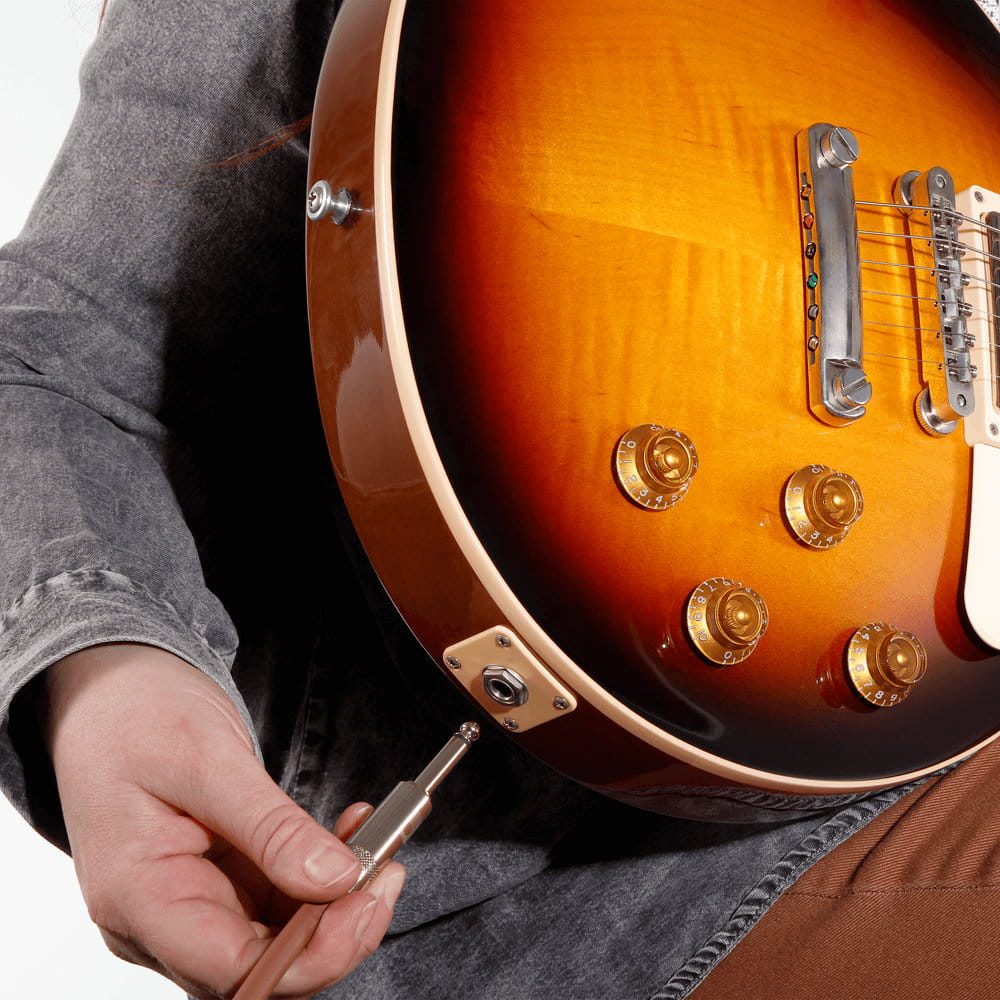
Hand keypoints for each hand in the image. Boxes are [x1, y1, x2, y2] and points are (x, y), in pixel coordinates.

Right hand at [44, 643, 404, 998]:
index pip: (232, 971)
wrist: (109, 690)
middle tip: (385, 872)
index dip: (309, 954)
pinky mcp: (214, 883)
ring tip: (376, 844)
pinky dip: (319, 878)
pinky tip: (349, 839)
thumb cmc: (134, 717)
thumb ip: (271, 827)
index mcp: (139, 898)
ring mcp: (188, 904)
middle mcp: (159, 920)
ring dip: (334, 904)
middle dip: (334, 932)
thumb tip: (334, 879)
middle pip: (259, 970)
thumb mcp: (209, 762)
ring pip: (275, 942)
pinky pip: (275, 904)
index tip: (366, 900)